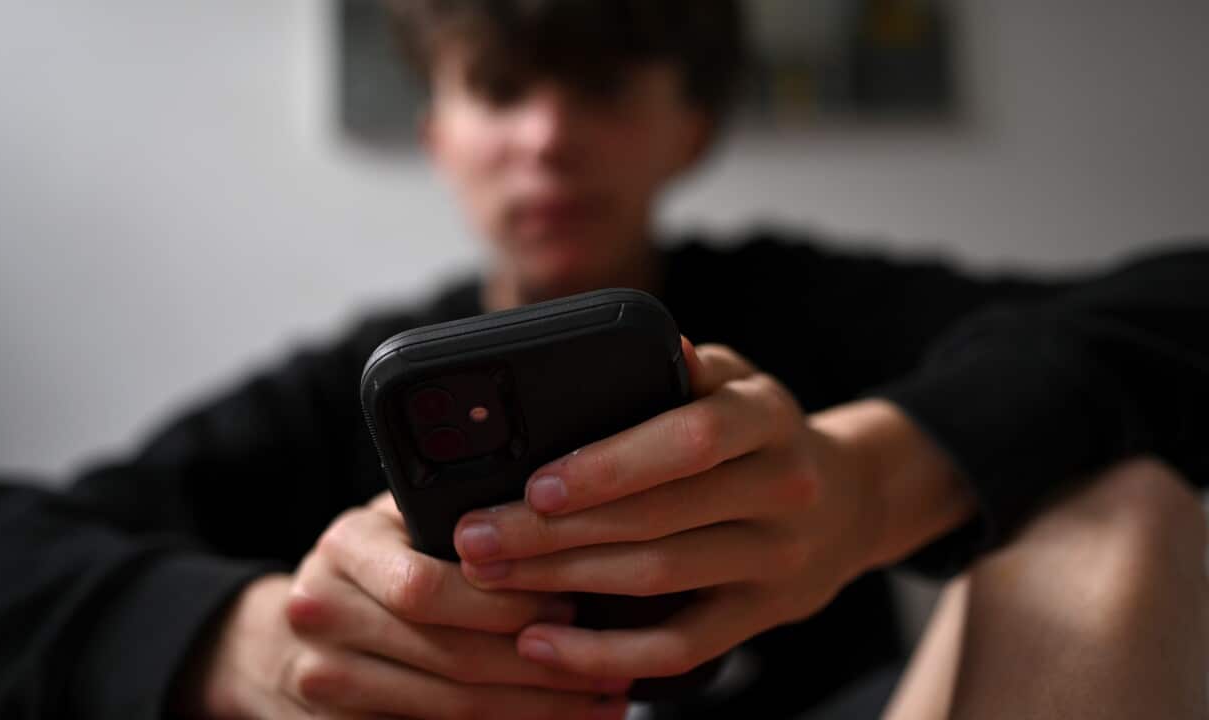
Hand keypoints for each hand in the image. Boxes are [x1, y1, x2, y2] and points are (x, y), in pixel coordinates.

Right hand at [178, 492, 630, 718]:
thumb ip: (453, 520)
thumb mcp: (394, 526)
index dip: (506, 603)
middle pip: (448, 654)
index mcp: (345, 547)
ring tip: (599, 702)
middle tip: (607, 665)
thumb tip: (559, 525)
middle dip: (539, 666)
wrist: (273, 642)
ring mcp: (323, 680)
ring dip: (534, 710)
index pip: (428, 585)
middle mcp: (322, 612)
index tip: (570, 604)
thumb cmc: (366, 569)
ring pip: (448, 706)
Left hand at [450, 339, 968, 680]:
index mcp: (766, 418)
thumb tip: (643, 347)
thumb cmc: (761, 434)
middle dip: (554, 531)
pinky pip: (682, 647)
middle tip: (478, 537)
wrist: (850, 502)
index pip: (691, 441)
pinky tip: (544, 646)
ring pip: (660, 578)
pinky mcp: (762, 616)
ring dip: (565, 582)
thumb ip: (686, 369)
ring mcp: (776, 559)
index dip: (612, 465)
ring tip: (491, 578)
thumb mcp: (738, 381)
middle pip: (659, 517)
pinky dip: (608, 654)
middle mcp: (782, 489)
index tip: (535, 484)